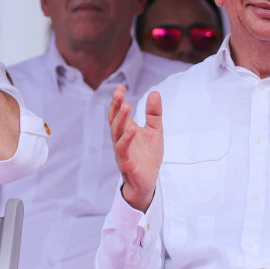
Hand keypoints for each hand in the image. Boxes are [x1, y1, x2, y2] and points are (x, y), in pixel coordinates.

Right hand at [108, 84, 161, 211]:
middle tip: (119, 93)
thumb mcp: (155, 131)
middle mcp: (120, 139)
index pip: (118, 113)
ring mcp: (122, 151)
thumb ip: (154, 114)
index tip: (120, 87)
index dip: (118, 100)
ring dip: (121, 120)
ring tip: (127, 107)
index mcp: (126, 130)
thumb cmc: (148, 156)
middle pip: (114, 120)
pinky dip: (127, 139)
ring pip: (117, 133)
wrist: (148, 181)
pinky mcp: (127, 163)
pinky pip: (124, 150)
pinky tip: (133, 129)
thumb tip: (155, 93)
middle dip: (116, 106)